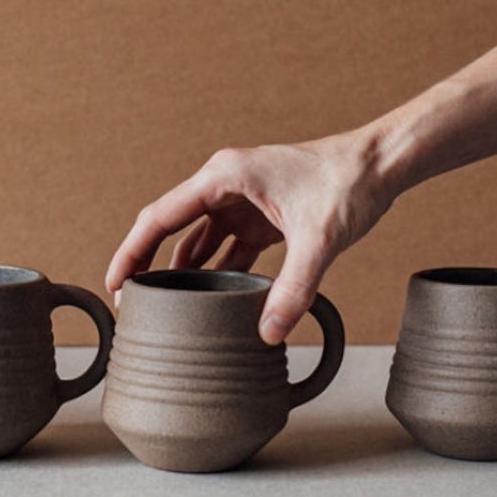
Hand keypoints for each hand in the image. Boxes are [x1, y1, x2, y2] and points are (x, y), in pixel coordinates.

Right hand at [105, 132, 395, 343]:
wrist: (381, 164)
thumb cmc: (348, 183)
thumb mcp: (319, 238)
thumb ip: (294, 287)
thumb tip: (268, 332)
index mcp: (223, 177)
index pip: (159, 218)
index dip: (131, 252)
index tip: (115, 283)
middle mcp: (225, 184)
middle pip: (171, 228)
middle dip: (150, 264)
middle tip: (132, 303)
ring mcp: (243, 200)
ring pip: (198, 240)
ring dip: (184, 271)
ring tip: (167, 307)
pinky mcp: (262, 215)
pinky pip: (227, 247)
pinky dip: (218, 271)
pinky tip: (215, 299)